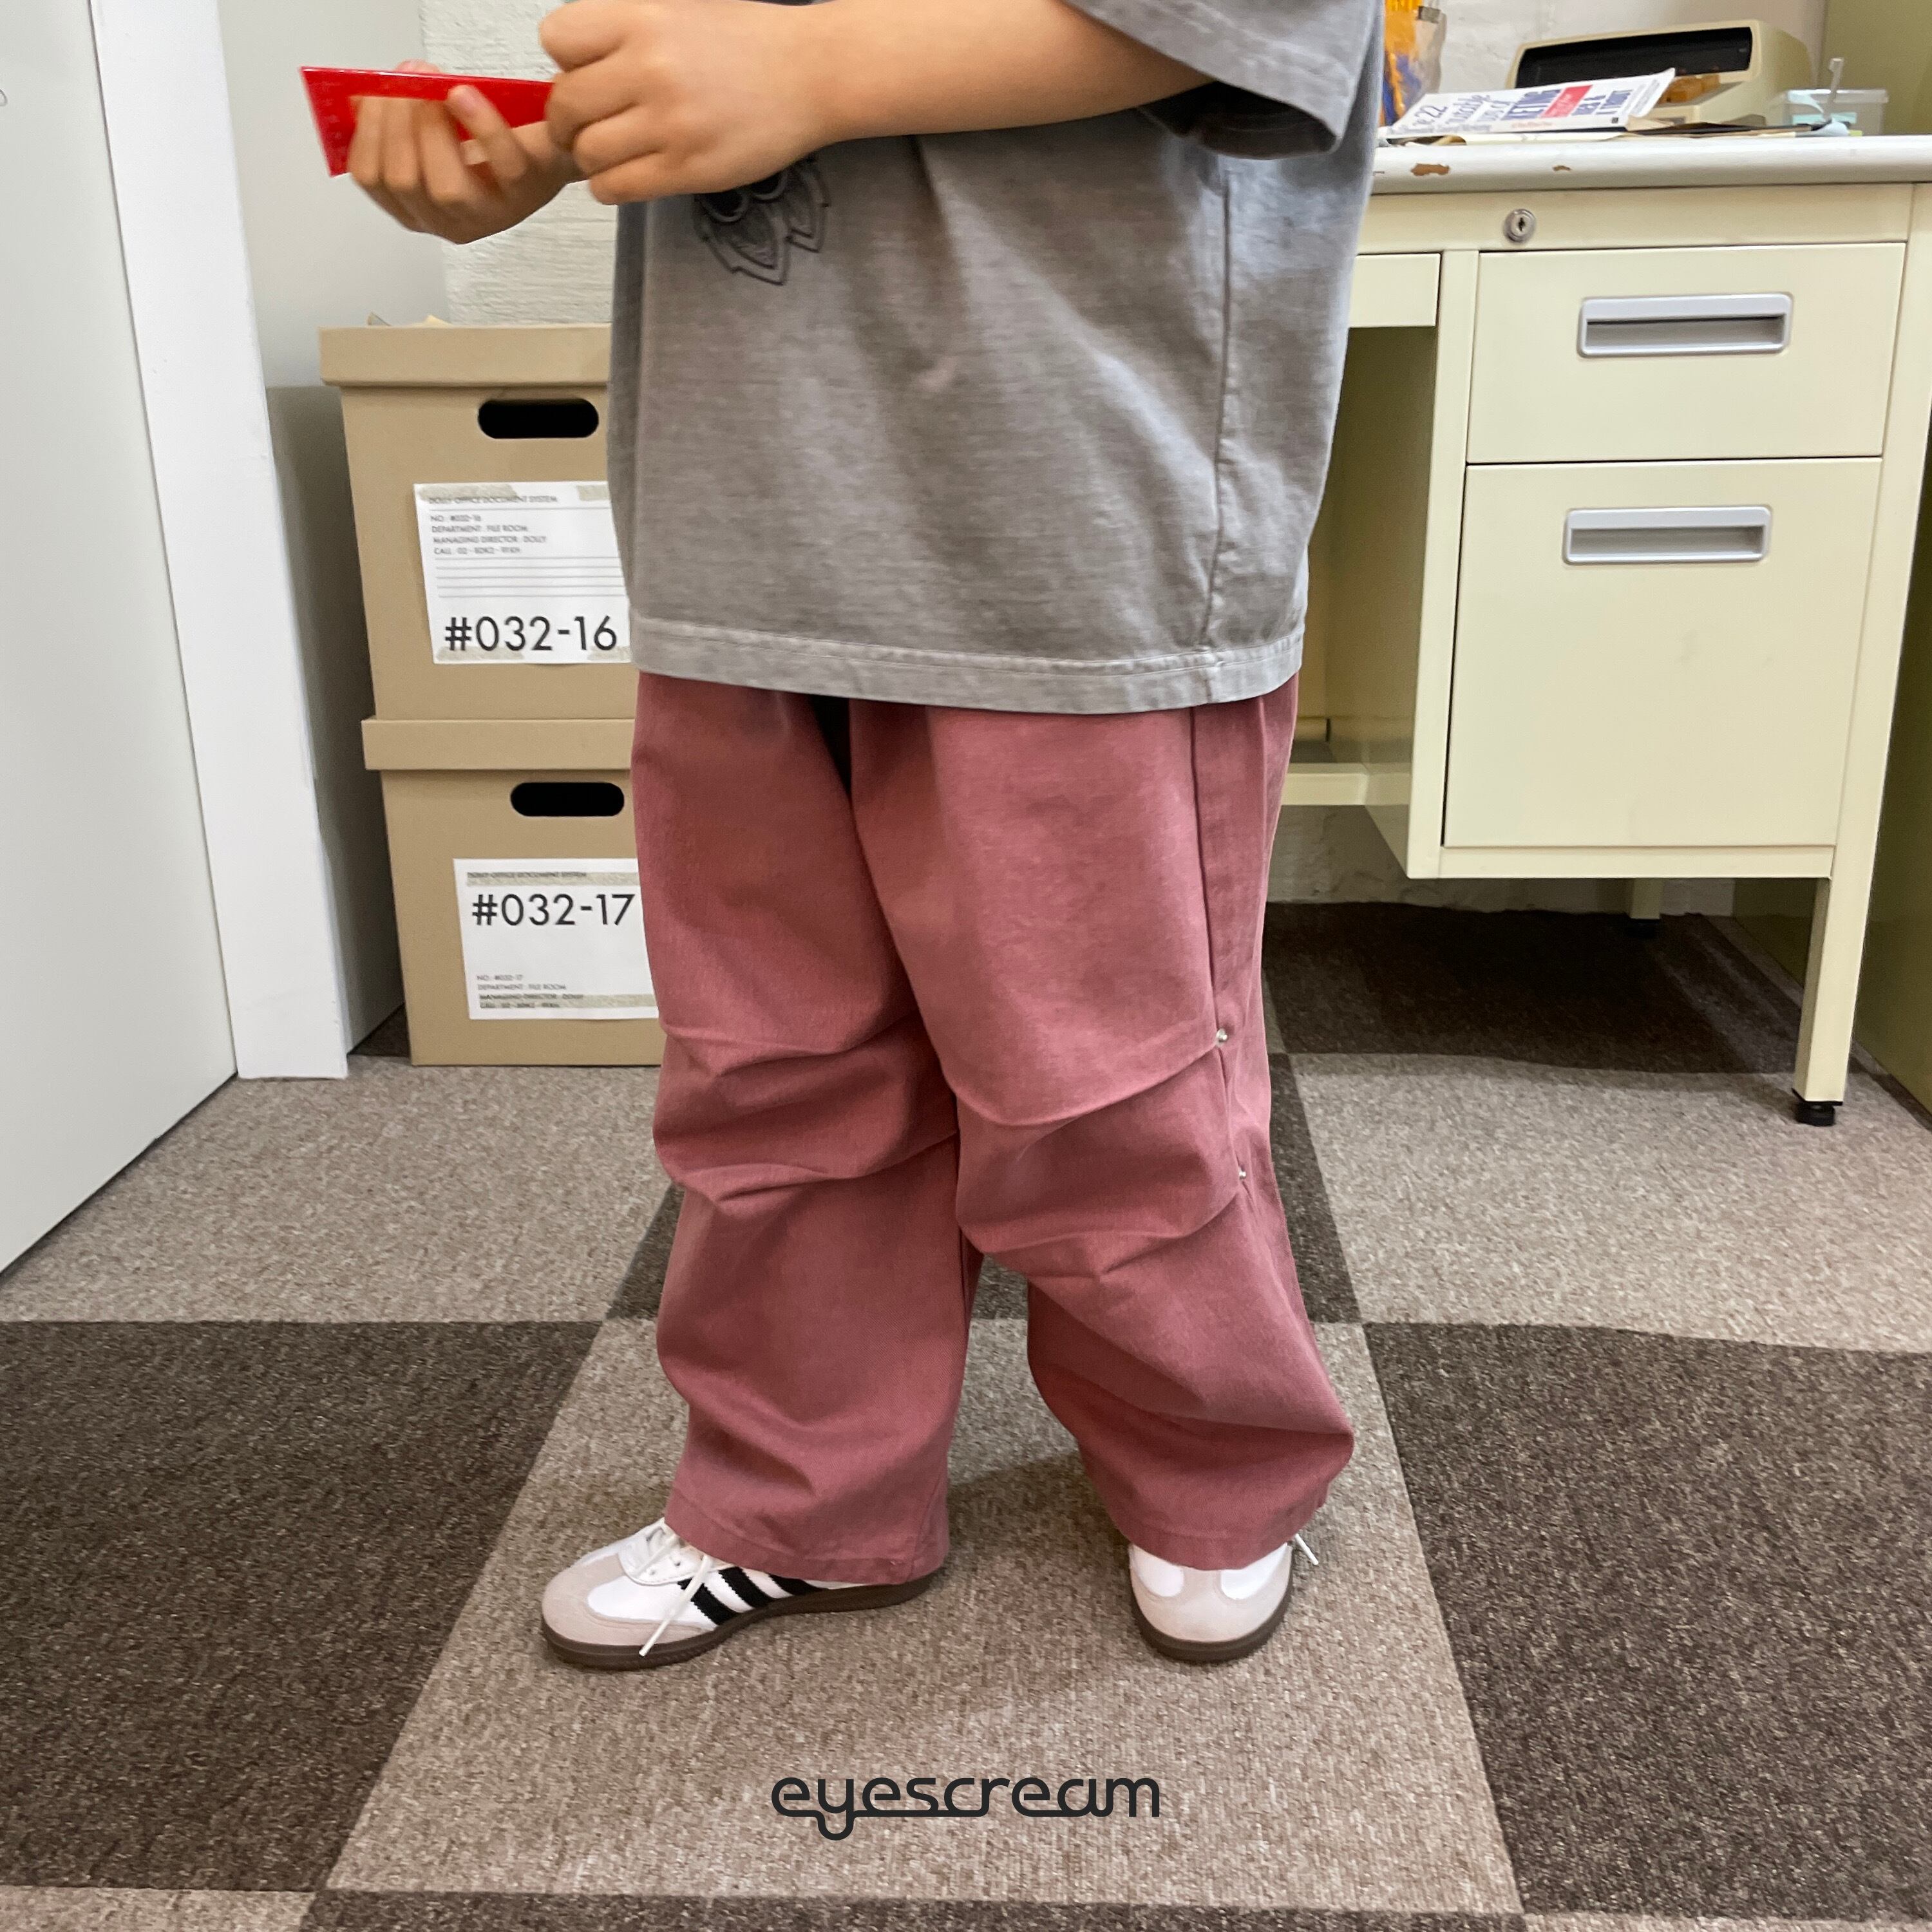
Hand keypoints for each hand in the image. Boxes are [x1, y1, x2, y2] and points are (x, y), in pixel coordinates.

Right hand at [349, 62, 579, 242]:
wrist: (551, 141)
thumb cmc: (489, 137)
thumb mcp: (433, 131)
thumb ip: (397, 119)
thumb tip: (363, 96)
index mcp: (418, 209)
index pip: (373, 180)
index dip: (366, 132)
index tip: (375, 93)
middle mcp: (451, 222)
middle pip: (404, 182)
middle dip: (397, 124)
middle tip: (407, 83)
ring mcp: (491, 214)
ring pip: (445, 187)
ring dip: (431, 127)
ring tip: (435, 88)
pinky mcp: (526, 192)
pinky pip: (500, 163)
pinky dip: (480, 124)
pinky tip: (465, 94)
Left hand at [541, 0, 836, 204]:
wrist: (812, 72)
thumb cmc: (748, 42)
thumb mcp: (677, 9)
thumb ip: (625, 31)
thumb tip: (574, 67)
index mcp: (642, 19)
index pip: (558, 42)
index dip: (565, 63)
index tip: (584, 74)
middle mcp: (650, 69)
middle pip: (566, 105)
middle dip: (569, 121)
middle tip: (587, 126)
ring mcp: (670, 124)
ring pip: (588, 154)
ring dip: (591, 158)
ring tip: (615, 152)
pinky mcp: (688, 169)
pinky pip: (617, 188)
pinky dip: (612, 186)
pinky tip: (631, 173)